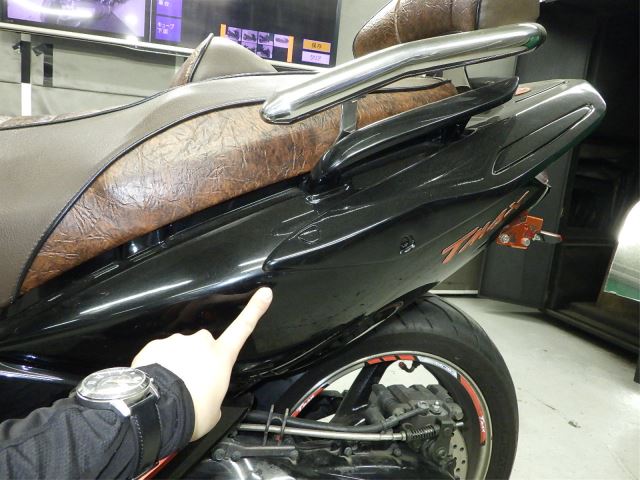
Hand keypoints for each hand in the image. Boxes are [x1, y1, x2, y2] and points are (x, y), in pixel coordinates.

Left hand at [131, 287, 272, 440]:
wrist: (159, 411)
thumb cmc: (192, 412)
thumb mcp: (214, 410)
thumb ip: (214, 395)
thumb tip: (207, 396)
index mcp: (221, 356)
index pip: (243, 328)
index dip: (255, 309)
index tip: (264, 293)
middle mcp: (201, 343)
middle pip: (203, 345)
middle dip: (198, 358)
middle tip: (190, 382)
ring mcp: (177, 342)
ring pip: (179, 350)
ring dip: (176, 364)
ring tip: (171, 387)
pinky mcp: (155, 346)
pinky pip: (159, 354)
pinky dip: (158, 366)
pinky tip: (156, 383)